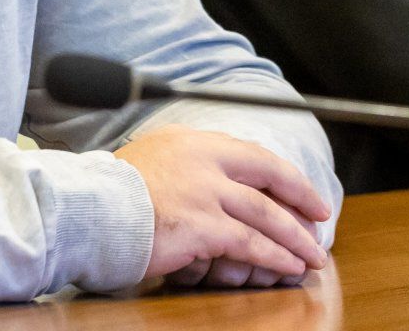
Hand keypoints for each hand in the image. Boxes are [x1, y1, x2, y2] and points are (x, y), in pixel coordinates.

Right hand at [113, 125, 331, 285]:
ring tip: (313, 255)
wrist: (88, 210)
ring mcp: (205, 191)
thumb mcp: (151, 161)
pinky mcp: (203, 225)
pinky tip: (288, 266)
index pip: (250, 153)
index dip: (281, 174)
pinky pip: (251, 243)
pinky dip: (275, 256)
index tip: (298, 189)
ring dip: (295, 237)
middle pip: (268, 175)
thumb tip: (210, 183)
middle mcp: (203, 159)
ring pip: (266, 214)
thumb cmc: (110, 194)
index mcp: (192, 141)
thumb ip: (183, 166)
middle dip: (301, 198)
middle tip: (320, 216)